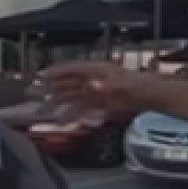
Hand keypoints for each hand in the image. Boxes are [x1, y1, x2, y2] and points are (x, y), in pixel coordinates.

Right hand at [37, 61, 158, 117]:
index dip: (56, 72)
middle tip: (36, 92)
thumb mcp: (122, 86)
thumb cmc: (139, 87)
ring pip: (73, 96)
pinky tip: (64, 120)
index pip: (73, 69)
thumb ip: (105, 86)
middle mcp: (94, 79)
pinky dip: (72, 113)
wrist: (151, 97)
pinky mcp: (101, 103)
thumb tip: (91, 85)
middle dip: (53, 87)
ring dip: (60, 101)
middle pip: (70, 82)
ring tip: (45, 108)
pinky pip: (82, 108)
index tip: (41, 75)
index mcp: (98, 70)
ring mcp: (97, 91)